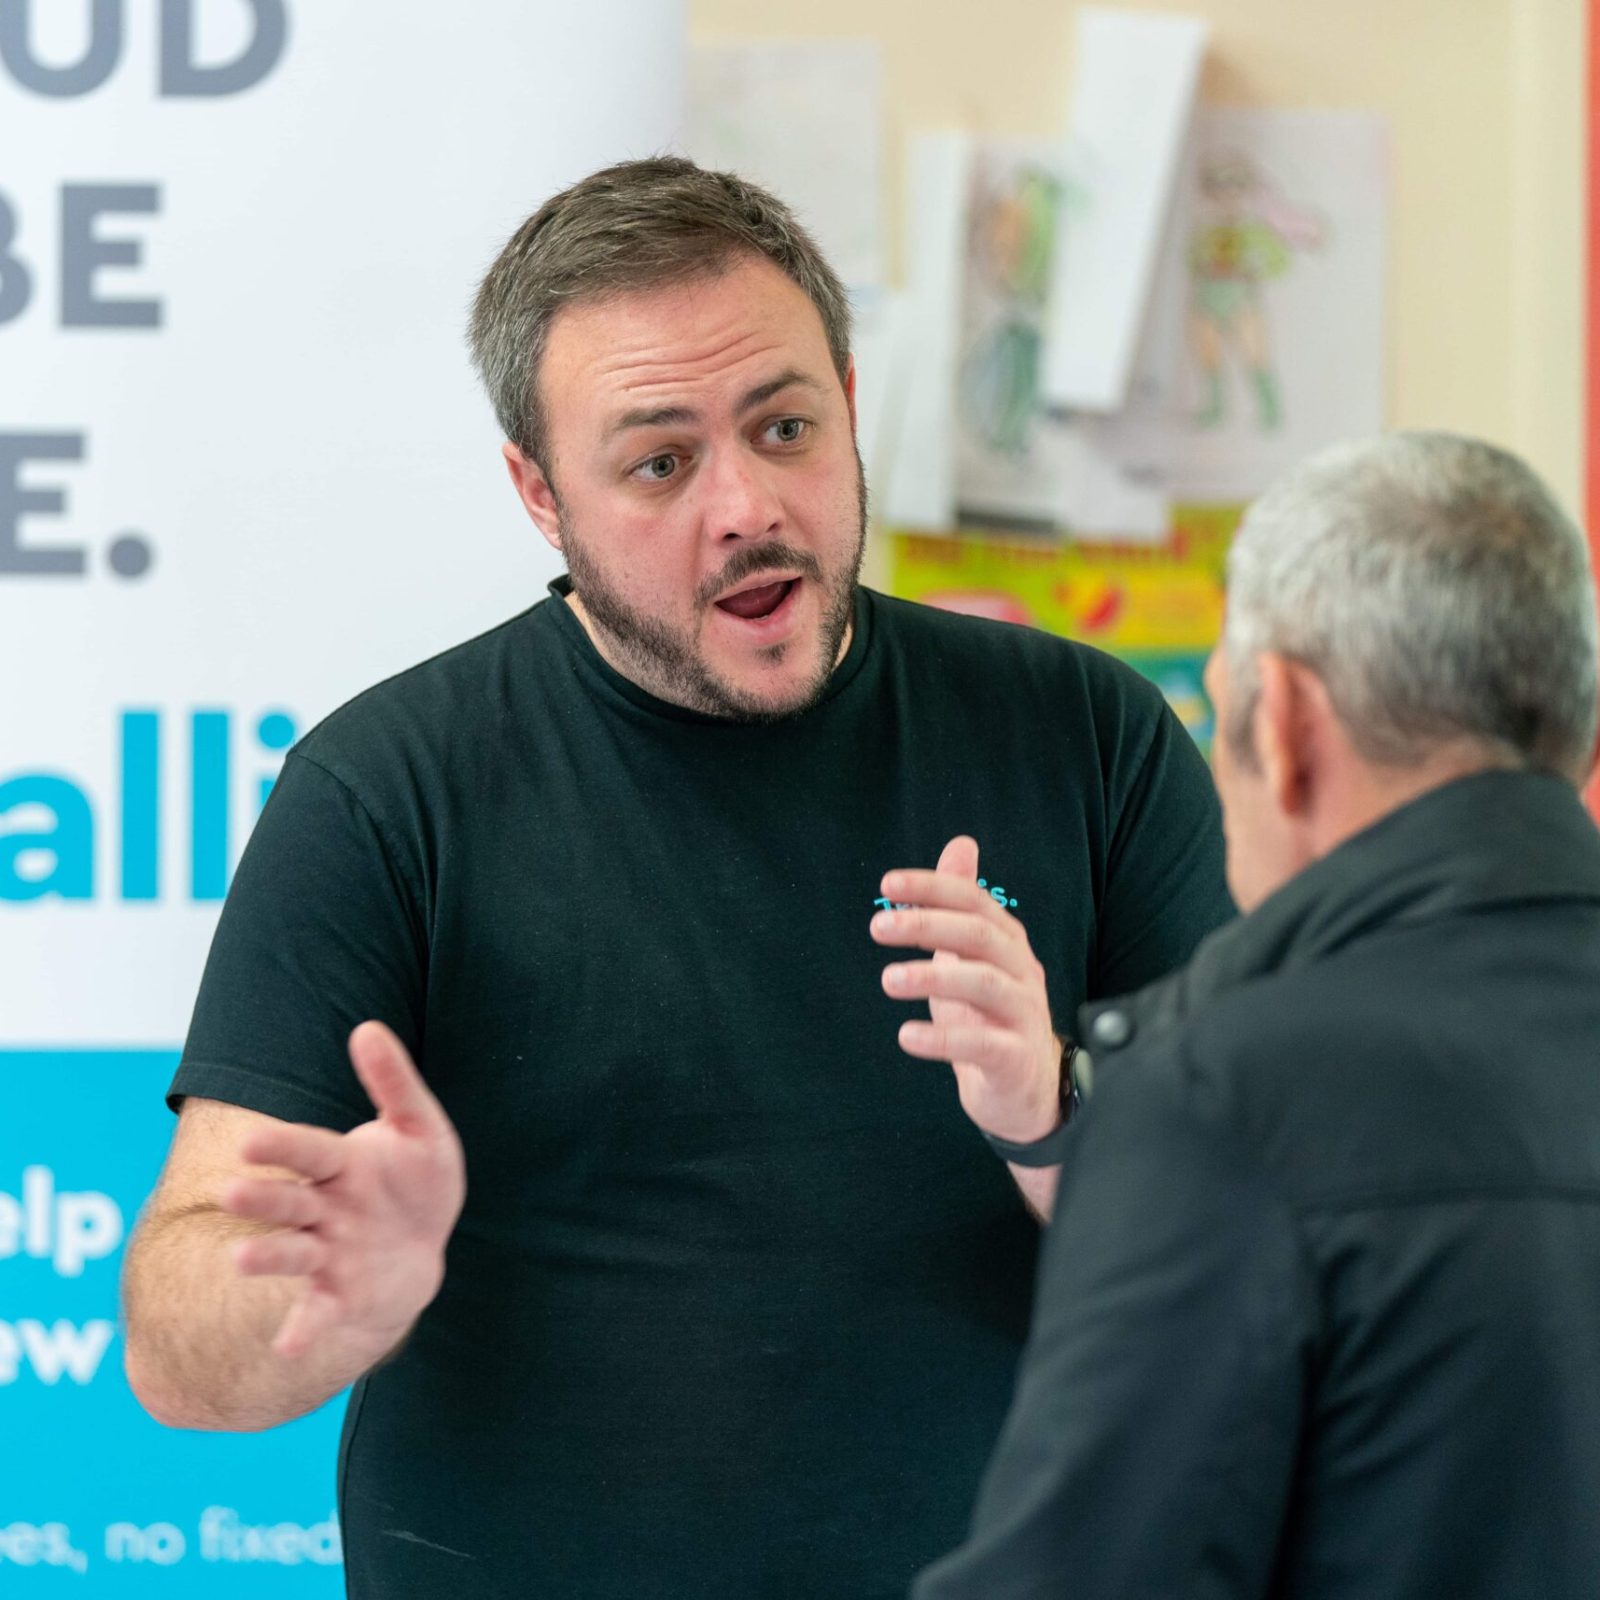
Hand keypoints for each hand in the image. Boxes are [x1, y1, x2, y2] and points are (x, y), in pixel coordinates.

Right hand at [218, 1021, 465, 1359]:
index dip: (282, 1147)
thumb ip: (394, 1081)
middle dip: (261, 1199)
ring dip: (268, 1257)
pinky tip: (288, 1348)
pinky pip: (317, 1311)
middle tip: (229, 1194)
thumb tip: (367, 1026)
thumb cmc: (415, 1179)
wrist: (423, 1247)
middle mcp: (325, 1209)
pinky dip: (303, 1329)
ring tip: (241, 1261)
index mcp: (341, 1164)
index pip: (308, 1151)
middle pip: (290, 1201)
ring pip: (294, 1252)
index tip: (249, 1142)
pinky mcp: (339, 1294)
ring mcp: (329, 1253)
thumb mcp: (418, 1126)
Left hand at [872, 836, 1061, 1144]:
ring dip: (933, 977)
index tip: (888, 884)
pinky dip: (944, 1039)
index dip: (933, 888)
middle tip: (878, 927)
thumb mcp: (971, 956)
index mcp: (1007, 942)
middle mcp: (1020, 971)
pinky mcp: (1015, 1060)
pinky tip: (907, 1036)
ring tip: (888, 979)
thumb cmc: (990, 1014)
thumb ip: (961, 905)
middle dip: (928, 925)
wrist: (1026, 1089)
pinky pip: (984, 1046)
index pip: (973, 902)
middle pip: (980, 936)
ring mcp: (1022, 1015)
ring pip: (985, 984)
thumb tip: (961, 844)